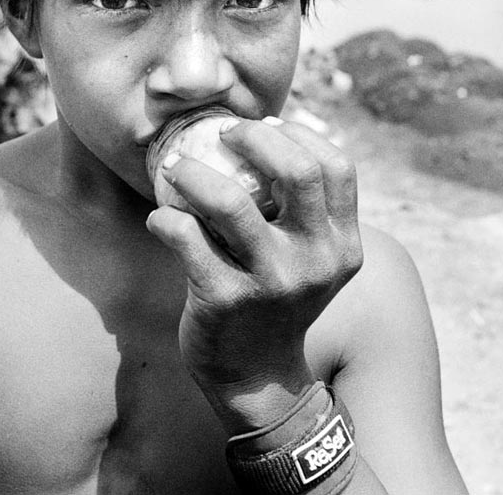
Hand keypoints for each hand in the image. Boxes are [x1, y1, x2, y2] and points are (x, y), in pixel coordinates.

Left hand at [145, 117, 362, 434]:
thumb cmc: (274, 296)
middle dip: (253, 137)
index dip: (301, 134)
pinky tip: (160, 220)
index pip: (337, 167)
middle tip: (222, 132)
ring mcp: (271, 282)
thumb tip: (274, 131)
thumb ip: (302, 208)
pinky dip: (164, 218)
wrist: (255, 377)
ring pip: (230, 201)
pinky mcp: (225, 299)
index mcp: (343, 245)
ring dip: (193, 173)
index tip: (266, 125)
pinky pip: (185, 237)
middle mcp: (316, 261)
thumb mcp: (308, 258)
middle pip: (297, 172)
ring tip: (173, 166)